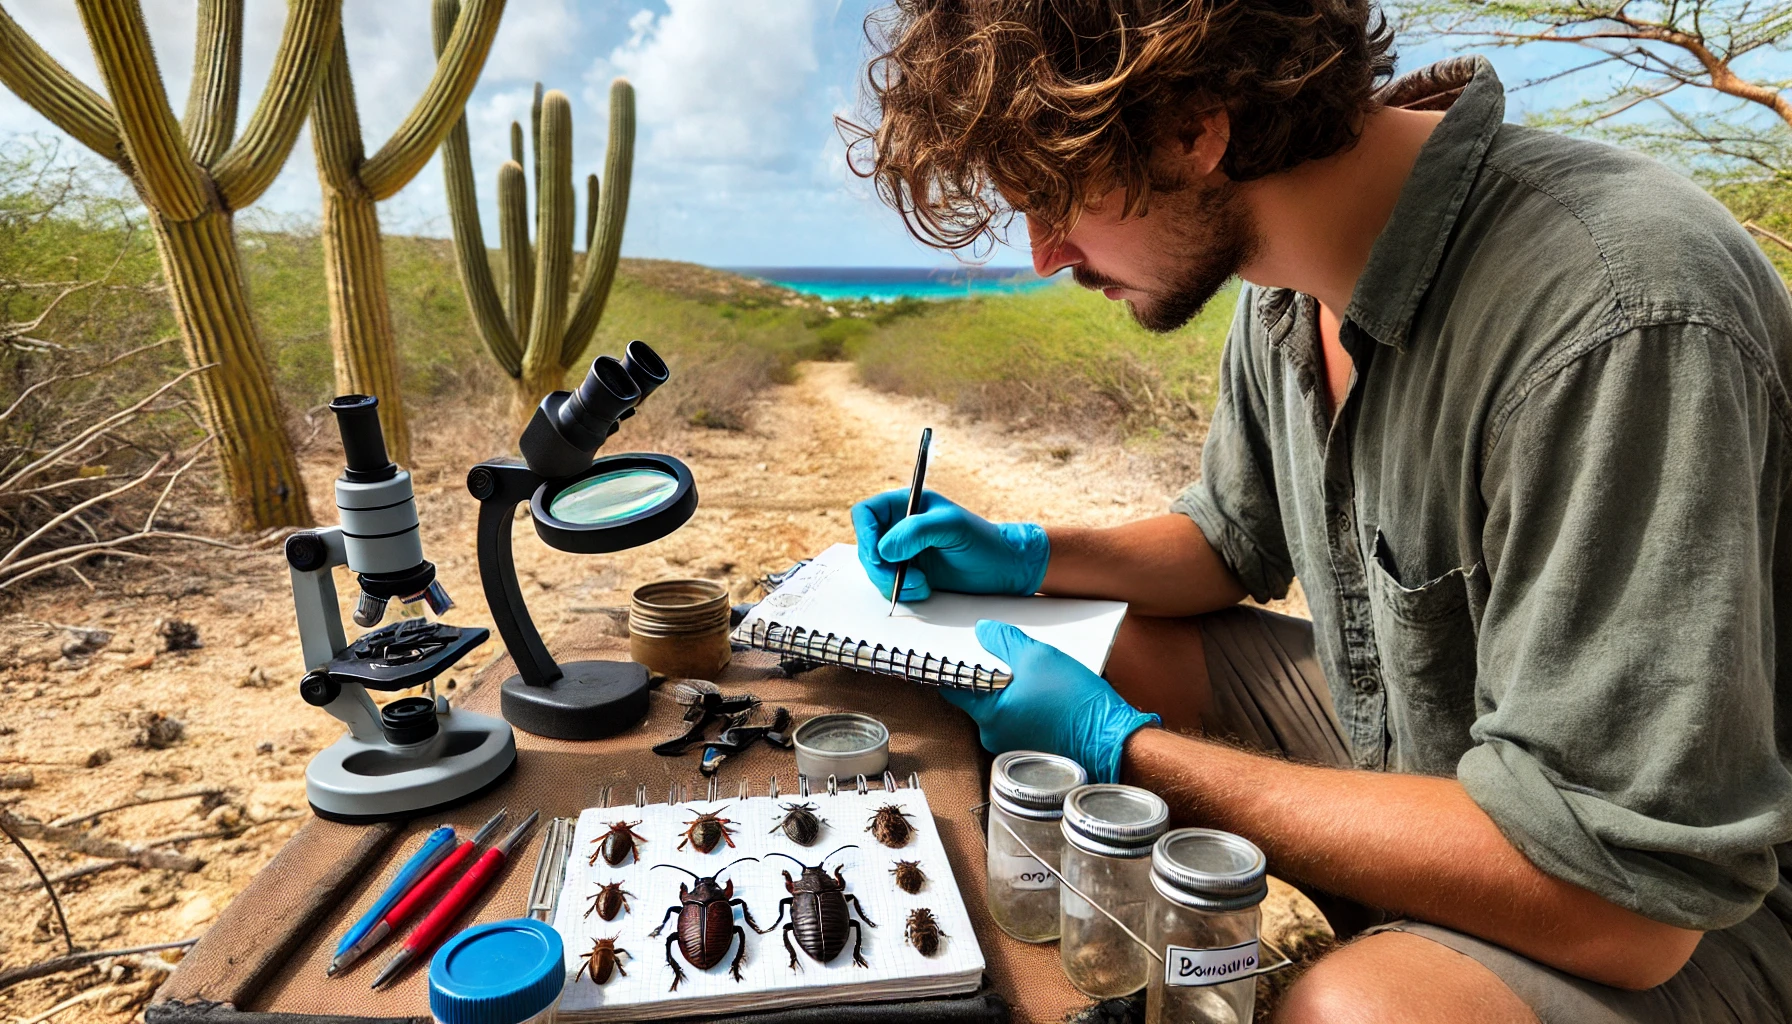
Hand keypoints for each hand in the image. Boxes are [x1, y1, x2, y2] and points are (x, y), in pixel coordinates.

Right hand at [850, 489, 1049, 600]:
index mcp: (905, 506)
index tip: (878, 553)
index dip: (864, 532)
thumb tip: (883, 550)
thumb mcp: (951, 526)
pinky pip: (889, 586)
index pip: (866, 514)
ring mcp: (902, 554)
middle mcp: (899, 529)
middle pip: (866, 547)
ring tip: (922, 584)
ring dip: (892, 582)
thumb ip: (916, 531)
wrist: (1003, 570)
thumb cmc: (982, 540)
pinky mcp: (909, 576)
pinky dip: (902, 592)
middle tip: (900, 576)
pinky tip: (924, 589)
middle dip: (880, 566)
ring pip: (875, 571)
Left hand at [940, 620, 1157, 783]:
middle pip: (978, 698)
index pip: (952, 687)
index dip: (955, 666)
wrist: (1112, 741)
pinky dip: (1025, 707)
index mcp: (988, 714)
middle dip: (991, 677)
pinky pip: (1018, 722)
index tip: (961, 651)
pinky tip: (1045, 694)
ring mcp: (1011, 748)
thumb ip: (1004, 641)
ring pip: (1000, 710)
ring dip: (1011, 692)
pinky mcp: (1029, 752)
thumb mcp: (1038, 656)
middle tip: (1010, 660)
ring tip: (1034, 676)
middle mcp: (993, 736)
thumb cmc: (1075, 702)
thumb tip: (982, 630)